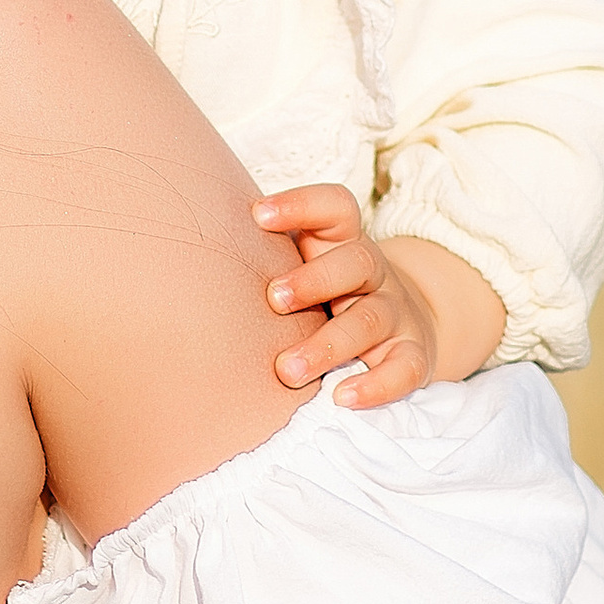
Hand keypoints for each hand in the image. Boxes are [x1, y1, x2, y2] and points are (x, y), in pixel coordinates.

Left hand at [249, 190, 507, 409]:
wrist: (407, 325)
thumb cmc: (331, 296)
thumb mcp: (309, 265)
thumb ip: (267, 259)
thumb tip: (190, 256)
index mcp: (343, 244)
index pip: (335, 208)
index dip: (301, 204)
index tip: (257, 215)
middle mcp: (373, 274)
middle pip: (355, 262)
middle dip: (313, 279)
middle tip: (272, 298)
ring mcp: (396, 314)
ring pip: (370, 320)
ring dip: (328, 343)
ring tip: (287, 369)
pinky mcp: (413, 354)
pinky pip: (403, 368)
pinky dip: (376, 385)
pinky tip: (341, 398)